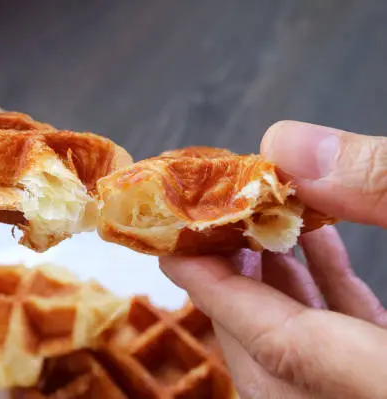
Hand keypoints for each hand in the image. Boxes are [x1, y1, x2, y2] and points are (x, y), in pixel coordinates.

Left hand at [160, 121, 386, 397]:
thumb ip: (380, 185)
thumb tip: (288, 142)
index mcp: (377, 382)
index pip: (274, 342)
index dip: (213, 289)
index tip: (166, 247)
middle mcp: (365, 396)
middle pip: (274, 353)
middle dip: (235, 282)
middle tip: (209, 223)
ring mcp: (379, 390)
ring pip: (304, 352)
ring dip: (276, 282)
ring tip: (253, 223)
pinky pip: (343, 342)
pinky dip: (323, 291)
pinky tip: (316, 240)